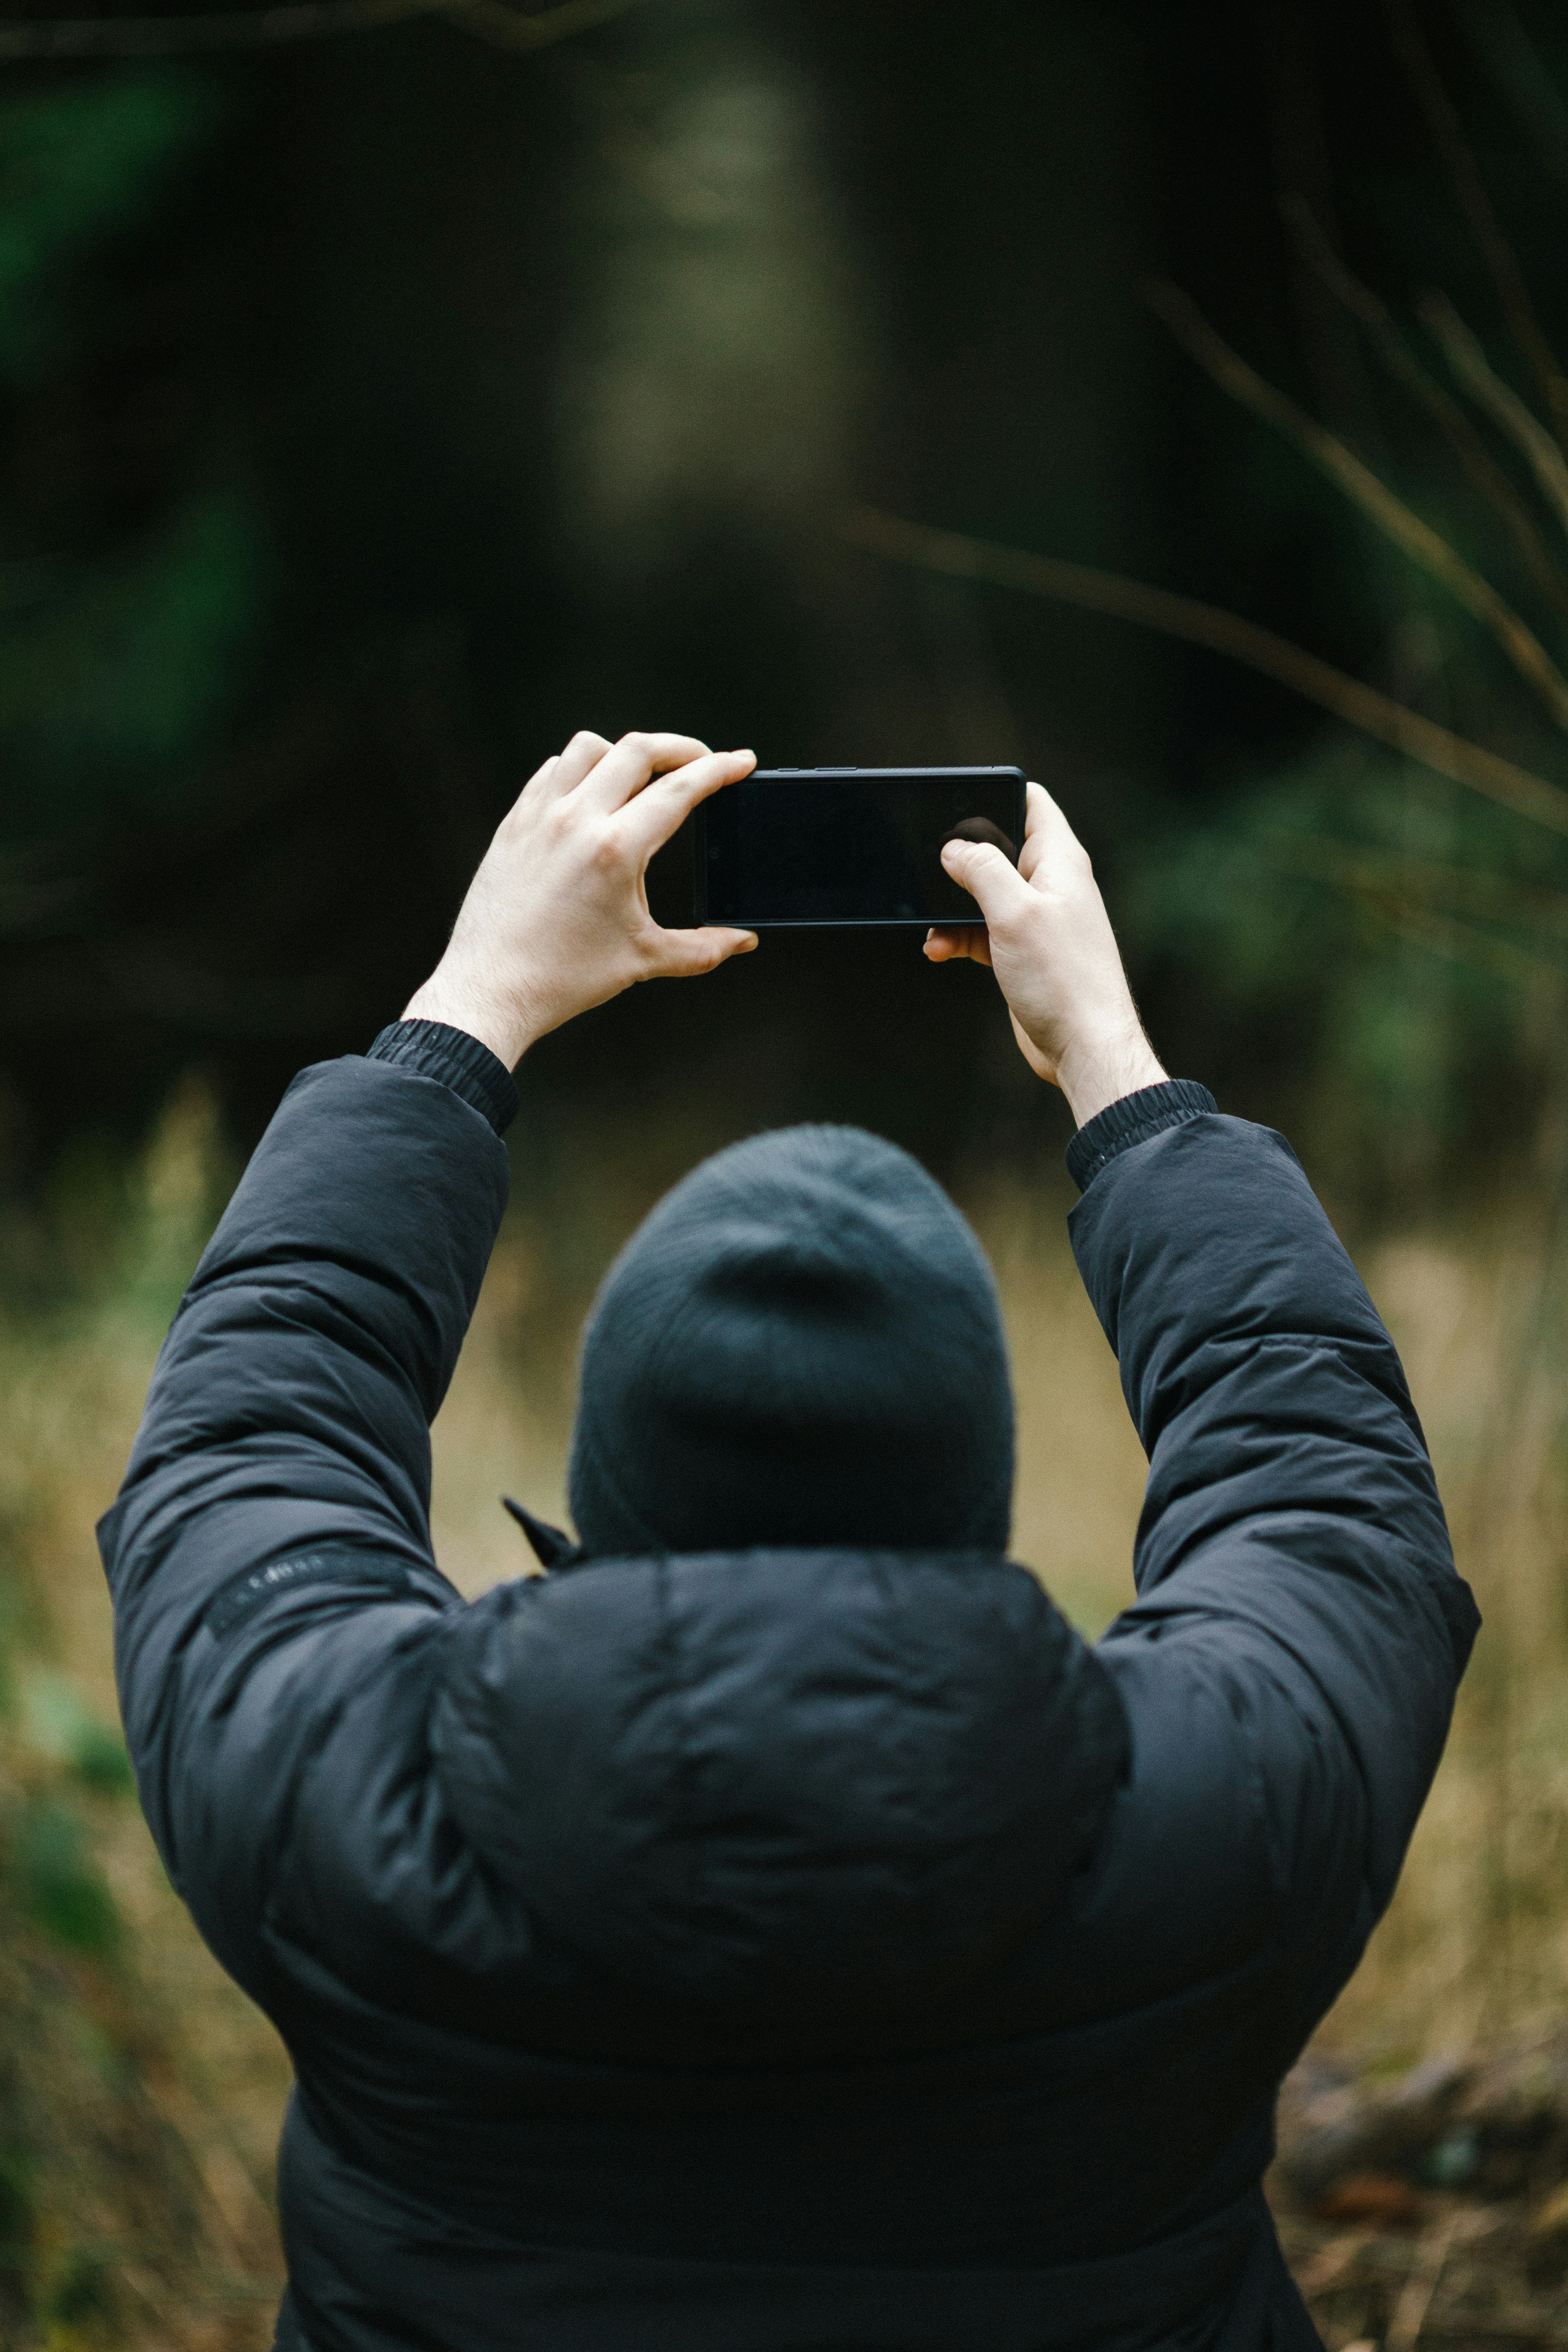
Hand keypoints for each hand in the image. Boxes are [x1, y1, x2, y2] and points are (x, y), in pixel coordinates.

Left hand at [402, 730, 757, 1066]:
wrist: (491, 990)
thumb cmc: (562, 977)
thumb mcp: (643, 960)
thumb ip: (701, 948)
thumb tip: (742, 942)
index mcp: (615, 849)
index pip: (679, 789)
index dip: (719, 769)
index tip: (740, 761)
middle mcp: (575, 821)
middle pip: (637, 750)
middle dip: (680, 749)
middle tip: (701, 763)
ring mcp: (539, 817)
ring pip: (589, 748)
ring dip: (623, 753)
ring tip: (643, 776)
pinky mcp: (514, 825)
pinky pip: (550, 772)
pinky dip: (579, 770)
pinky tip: (592, 793)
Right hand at [924, 781, 1166, 1125]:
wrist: (1085, 1046)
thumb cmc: (1064, 980)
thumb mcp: (1014, 913)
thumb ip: (983, 871)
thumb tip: (954, 848)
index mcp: (1060, 861)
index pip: (1031, 803)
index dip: (995, 794)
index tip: (955, 803)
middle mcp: (1052, 885)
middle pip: (999, 849)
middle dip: (961, 859)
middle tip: (930, 871)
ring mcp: (1038, 919)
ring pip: (984, 895)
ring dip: (952, 907)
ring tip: (932, 927)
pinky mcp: (1024, 952)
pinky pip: (983, 931)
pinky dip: (959, 937)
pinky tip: (939, 950)